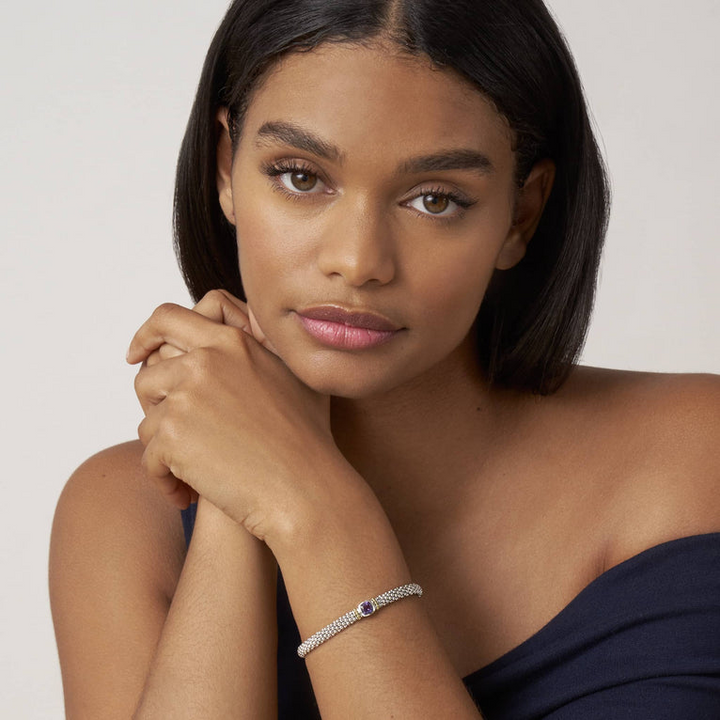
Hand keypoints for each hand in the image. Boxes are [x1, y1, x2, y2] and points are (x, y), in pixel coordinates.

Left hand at [128, 289, 343, 542]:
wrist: (305, 487)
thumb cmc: (308, 438)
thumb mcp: (295, 374)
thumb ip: (263, 345)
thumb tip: (247, 332)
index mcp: (232, 341)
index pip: (167, 317)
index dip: (145, 334)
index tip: (136, 355)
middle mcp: (205, 361)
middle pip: (147, 374)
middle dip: (152, 406)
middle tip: (170, 433)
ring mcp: (187, 397)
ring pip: (147, 420)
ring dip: (164, 449)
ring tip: (192, 472)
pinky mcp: (172, 435)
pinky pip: (150, 458)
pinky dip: (165, 480)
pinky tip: (188, 495)